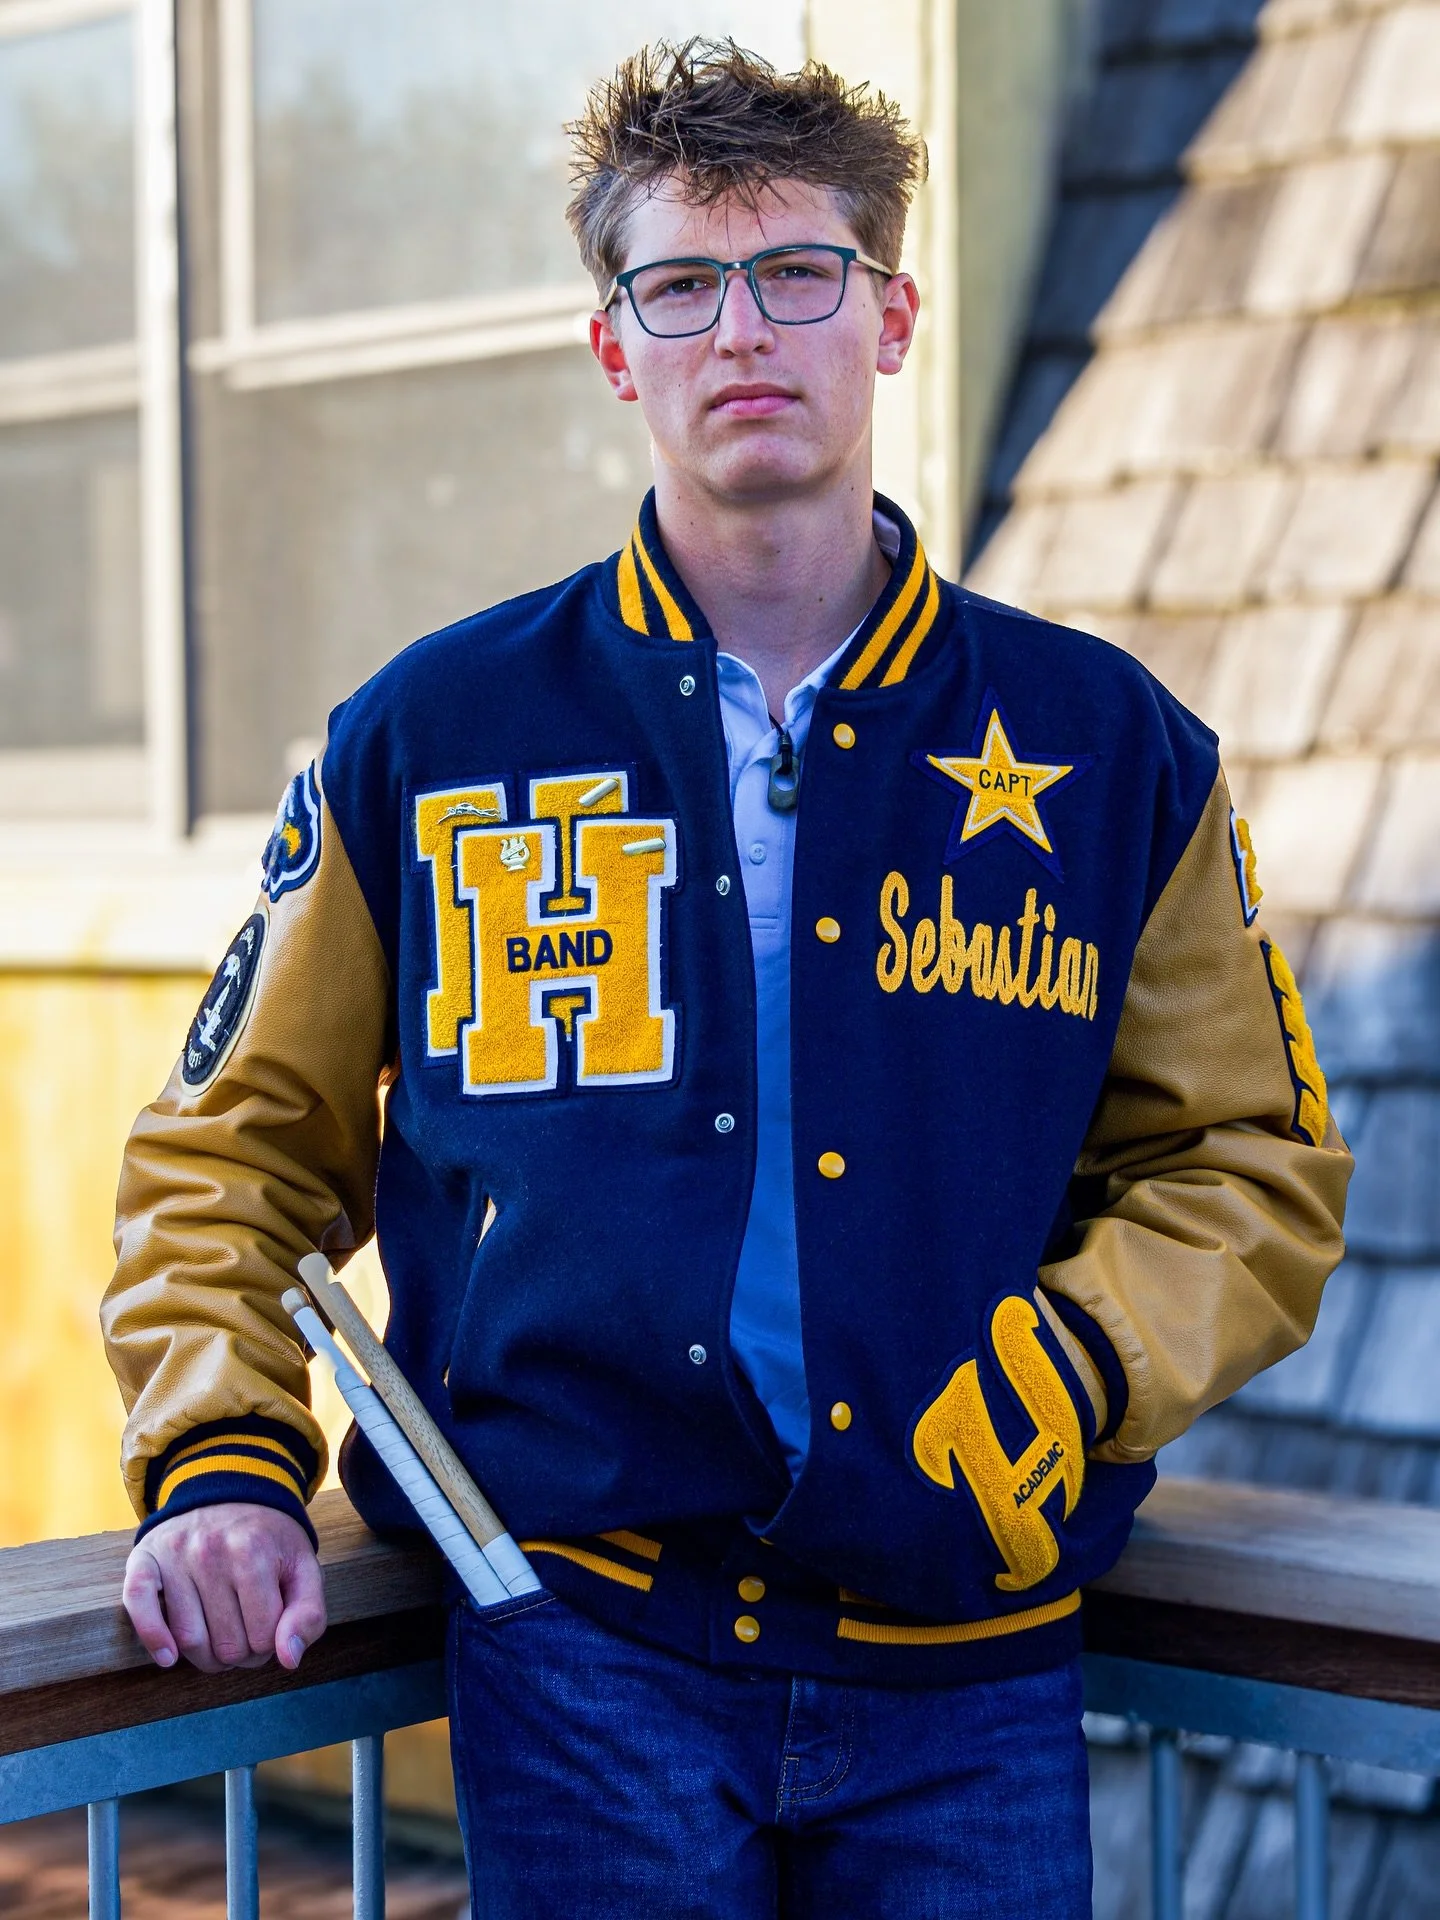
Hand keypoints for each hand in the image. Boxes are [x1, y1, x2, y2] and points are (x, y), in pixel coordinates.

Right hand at [122, 1503, 326, 1673]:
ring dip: (205, 1655)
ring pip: (188, 1641)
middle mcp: (210, 1550)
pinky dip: (153, 1638)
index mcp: (253, 1551)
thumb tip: (288, 1660)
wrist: (229, 1490)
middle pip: (226, 1646)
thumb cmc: (269, 1541)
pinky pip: (138, 1607)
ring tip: (218, 1636)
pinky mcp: (144, 1559)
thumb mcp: (303, 1568)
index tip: (269, 1626)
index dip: (270, 1644)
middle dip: (240, 1653)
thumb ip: (309, 1614)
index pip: (264, 1638)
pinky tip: (169, 1656)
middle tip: (244, 1632)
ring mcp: (174, 1554)